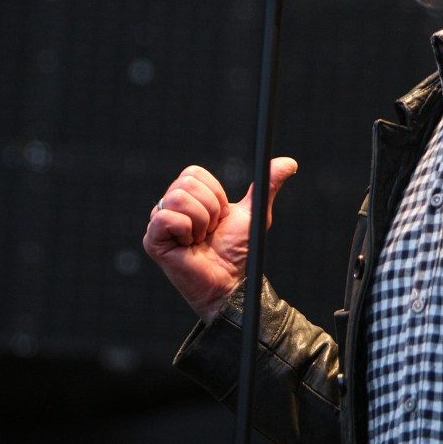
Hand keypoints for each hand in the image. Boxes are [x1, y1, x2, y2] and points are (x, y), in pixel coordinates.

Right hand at [143, 157, 297, 321]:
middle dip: (210, 209)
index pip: (194, 173)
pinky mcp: (152, 240)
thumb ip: (268, 184)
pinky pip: (167, 218)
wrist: (230, 281)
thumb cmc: (238, 251)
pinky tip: (189, 246)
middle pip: (186, 184)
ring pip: (178, 199)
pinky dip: (187, 231)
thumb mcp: (255, 213)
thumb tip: (290, 162)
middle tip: (211, 230)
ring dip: (201, 222)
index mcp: (189, 197)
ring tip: (201, 239)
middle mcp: (169, 207)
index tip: (221, 216)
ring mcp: (158, 224)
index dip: (214, 193)